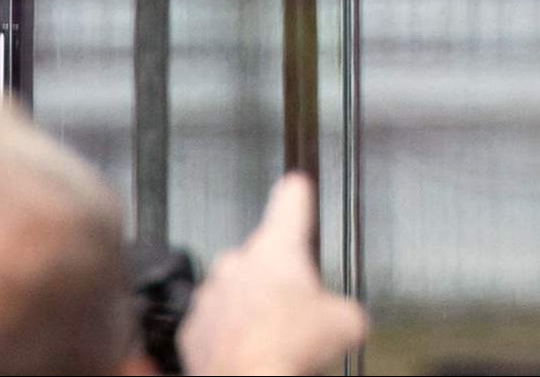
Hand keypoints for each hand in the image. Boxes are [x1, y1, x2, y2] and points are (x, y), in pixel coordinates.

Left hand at [177, 175, 364, 376]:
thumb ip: (345, 309)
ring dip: (251, 309)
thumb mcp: (345, 323)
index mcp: (278, 247)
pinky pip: (214, 325)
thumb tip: (346, 320)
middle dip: (278, 280)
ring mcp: (211, 295)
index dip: (297, 194)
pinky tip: (248, 354)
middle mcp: (239, 263)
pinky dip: (228, 337)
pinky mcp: (193, 329)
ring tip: (272, 339)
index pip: (290, 201)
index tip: (295, 185)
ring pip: (235, 292)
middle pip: (263, 257)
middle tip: (296, 311)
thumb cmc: (287, 348)